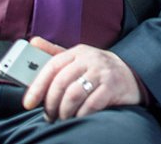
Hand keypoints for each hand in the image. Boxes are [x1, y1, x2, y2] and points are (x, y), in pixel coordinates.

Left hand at [22, 37, 140, 121]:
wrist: (132, 74)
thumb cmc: (98, 69)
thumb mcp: (78, 57)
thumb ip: (55, 52)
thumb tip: (33, 42)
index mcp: (78, 51)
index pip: (52, 66)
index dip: (37, 86)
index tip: (28, 102)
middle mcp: (90, 59)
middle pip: (61, 82)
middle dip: (51, 103)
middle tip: (49, 115)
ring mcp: (102, 72)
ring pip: (74, 94)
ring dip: (64, 111)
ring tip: (63, 117)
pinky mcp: (113, 87)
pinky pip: (91, 104)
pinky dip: (81, 115)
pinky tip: (79, 117)